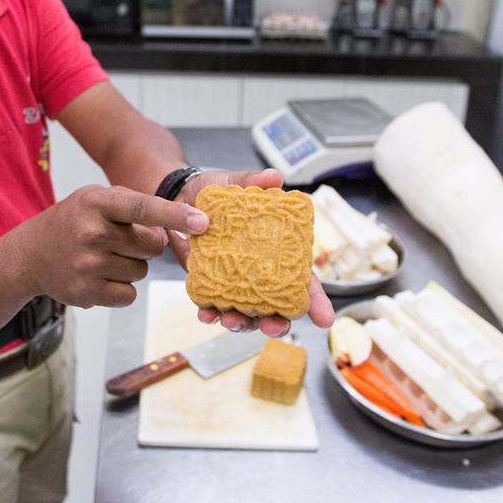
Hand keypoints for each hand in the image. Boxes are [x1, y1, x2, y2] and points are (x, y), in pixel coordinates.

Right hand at [10, 185, 207, 307]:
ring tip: (104, 257)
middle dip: (146, 245)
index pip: (143, 207)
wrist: (31, 254)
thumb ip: (136, 206)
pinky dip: (122, 288)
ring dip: (132, 266)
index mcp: (97, 203)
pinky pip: (129, 294)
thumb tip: (176, 232)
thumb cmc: (76, 221)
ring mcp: (88, 265)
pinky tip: (101, 276)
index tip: (203, 222)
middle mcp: (92, 233)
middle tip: (121, 240)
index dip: (175, 214)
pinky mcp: (87, 293)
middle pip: (152, 246)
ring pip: (142, 272)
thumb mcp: (98, 198)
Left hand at [167, 168, 334, 336]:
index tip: (324, 320)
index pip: (303, 280)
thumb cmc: (215, 194)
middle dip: (278, 323)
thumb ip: (251, 181)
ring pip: (247, 314)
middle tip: (272, 326)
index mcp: (277, 252)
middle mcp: (260, 273)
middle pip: (278, 306)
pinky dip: (212, 315)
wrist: (178, 199)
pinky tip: (207, 315)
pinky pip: (215, 308)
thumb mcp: (232, 183)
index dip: (316, 301)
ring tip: (230, 320)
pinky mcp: (211, 285)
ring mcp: (236, 282)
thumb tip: (273, 177)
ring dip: (242, 324)